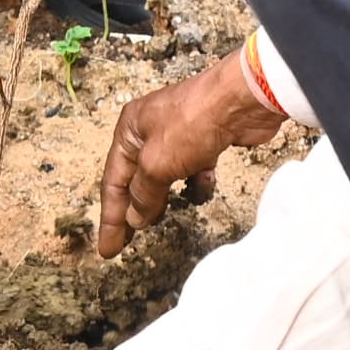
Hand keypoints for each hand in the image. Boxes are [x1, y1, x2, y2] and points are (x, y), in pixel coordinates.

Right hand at [94, 57, 285, 254]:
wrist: (241, 100)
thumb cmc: (192, 123)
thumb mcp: (157, 164)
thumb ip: (143, 195)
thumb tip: (135, 218)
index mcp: (130, 130)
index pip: (113, 181)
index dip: (110, 218)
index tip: (108, 249)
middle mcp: (150, 130)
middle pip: (136, 179)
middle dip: (133, 211)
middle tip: (126, 243)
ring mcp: (179, 135)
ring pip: (165, 176)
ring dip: (164, 197)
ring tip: (161, 220)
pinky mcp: (205, 140)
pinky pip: (193, 169)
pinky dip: (196, 182)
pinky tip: (203, 188)